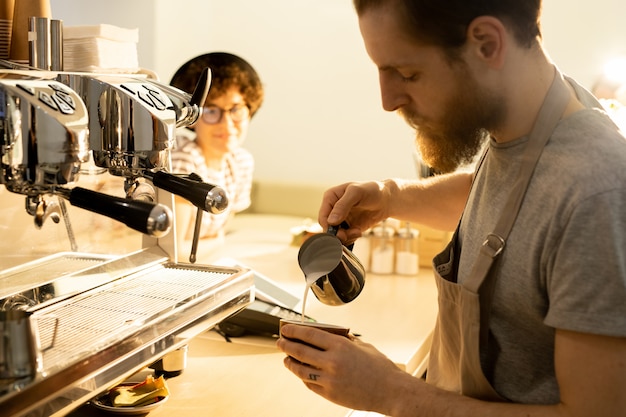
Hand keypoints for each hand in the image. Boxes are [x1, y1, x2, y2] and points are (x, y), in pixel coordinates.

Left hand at [277, 322, 407, 412]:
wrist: (390, 390)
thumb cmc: (379, 367)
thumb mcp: (362, 345)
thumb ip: (343, 339)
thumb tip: (327, 333)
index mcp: (340, 346)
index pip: (309, 334)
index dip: (294, 331)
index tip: (286, 329)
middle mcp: (332, 362)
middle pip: (300, 351)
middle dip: (286, 346)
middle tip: (280, 342)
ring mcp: (329, 379)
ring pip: (300, 370)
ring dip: (290, 363)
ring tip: (286, 359)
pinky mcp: (330, 394)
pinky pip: (309, 384)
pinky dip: (303, 377)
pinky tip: (301, 373)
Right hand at [318, 181, 390, 243]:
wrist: (386, 199)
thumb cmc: (372, 190)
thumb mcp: (356, 193)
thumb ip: (342, 206)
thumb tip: (331, 221)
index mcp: (330, 198)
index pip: (323, 216)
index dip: (329, 226)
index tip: (340, 231)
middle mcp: (333, 209)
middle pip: (328, 228)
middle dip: (338, 234)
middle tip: (349, 234)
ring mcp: (341, 219)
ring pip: (336, 235)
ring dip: (345, 237)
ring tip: (357, 232)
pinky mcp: (349, 227)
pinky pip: (345, 238)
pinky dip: (350, 239)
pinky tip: (359, 232)